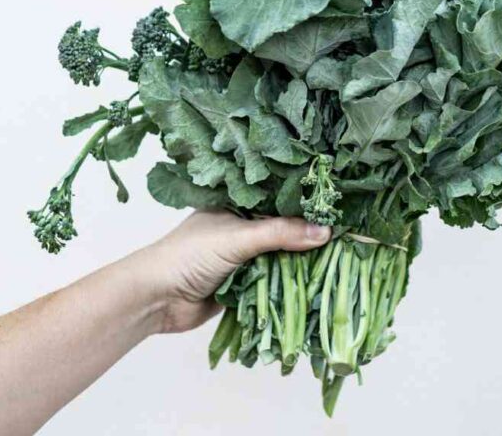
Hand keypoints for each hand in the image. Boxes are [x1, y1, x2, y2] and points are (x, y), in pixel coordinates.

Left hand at [135, 210, 331, 333]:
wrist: (154, 299)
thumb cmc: (188, 256)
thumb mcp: (237, 238)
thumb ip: (280, 234)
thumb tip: (326, 231)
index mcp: (235, 207)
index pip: (278, 202)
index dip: (306, 206)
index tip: (339, 209)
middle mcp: (239, 230)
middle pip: (283, 233)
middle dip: (307, 238)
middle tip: (347, 237)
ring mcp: (241, 260)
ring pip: (279, 260)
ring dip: (300, 265)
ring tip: (341, 260)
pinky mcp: (241, 287)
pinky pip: (272, 285)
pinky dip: (288, 287)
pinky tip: (315, 285)